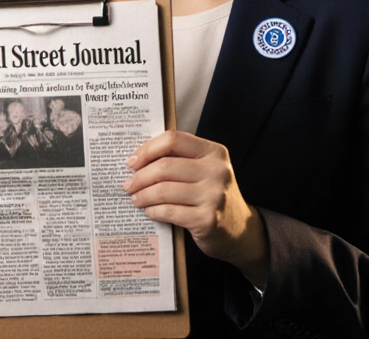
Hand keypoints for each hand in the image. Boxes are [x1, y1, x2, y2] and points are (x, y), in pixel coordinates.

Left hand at [123, 131, 268, 286]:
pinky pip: (169, 211)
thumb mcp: (205, 171)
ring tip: (135, 198)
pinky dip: (153, 211)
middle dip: (140, 176)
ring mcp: (213, 196)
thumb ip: (180, 160)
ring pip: (164, 190)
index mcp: (214, 152)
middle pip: (165, 166)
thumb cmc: (212, 196)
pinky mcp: (207, 219)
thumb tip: (137, 160)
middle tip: (128, 184)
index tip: (132, 162)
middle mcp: (217, 171)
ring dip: (143, 195)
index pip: (174, 139)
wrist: (240, 230)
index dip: (148, 149)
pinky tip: (148, 211)